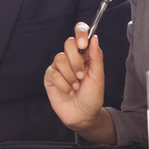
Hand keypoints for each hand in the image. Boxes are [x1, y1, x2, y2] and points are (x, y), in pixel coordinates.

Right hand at [44, 22, 115, 143]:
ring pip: (60, 58)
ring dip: (70, 75)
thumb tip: (94, 37)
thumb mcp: (98, 76)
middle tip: (82, 75)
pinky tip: (69, 91)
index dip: (80, 33)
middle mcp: (70, 58)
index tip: (83, 44)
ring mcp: (59, 67)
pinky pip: (54, 73)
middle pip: (68, 43)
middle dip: (77, 61)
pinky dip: (64, 84)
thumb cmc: (92, 97)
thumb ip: (96, 57)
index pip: (80, 33)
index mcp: (84, 55)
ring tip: (76, 86)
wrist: (83, 115)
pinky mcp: (50, 77)